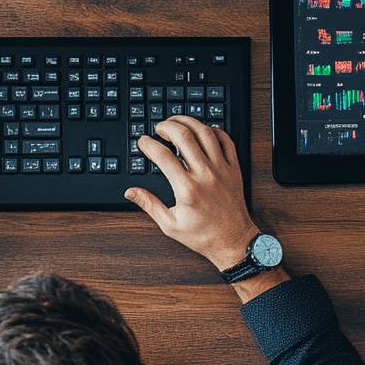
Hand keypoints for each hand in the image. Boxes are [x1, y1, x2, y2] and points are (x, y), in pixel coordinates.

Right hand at [125, 116, 260, 270]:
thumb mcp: (170, 225)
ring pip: (205, 133)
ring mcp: (221, 169)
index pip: (163, 156)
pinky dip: (214, 130)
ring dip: (189, 122)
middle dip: (167, 126)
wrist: (234, 242)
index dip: (148, 144)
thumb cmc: (203, 236)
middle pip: (184, 136)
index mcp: (187, 189)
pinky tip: (203, 131)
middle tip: (159, 129)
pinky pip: (226, 141)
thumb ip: (149, 204)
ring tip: (177, 123)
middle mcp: (205, 175)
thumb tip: (130, 192)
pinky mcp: (233, 169)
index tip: (143, 142)